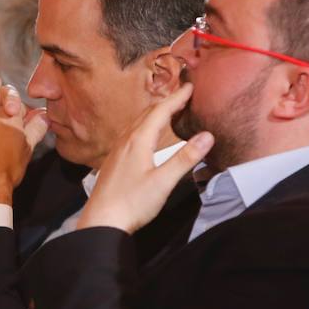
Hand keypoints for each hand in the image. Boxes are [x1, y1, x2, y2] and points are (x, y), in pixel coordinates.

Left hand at [77, 84, 212, 233]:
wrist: (101, 221)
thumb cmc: (131, 203)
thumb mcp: (163, 182)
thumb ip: (185, 158)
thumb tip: (207, 136)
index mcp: (138, 141)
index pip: (161, 111)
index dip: (177, 97)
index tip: (190, 86)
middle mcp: (125, 141)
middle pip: (148, 114)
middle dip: (167, 102)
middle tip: (184, 95)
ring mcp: (117, 151)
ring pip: (137, 123)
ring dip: (154, 113)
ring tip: (169, 111)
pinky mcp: (114, 161)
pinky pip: (131, 134)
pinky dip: (144, 126)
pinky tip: (146, 136)